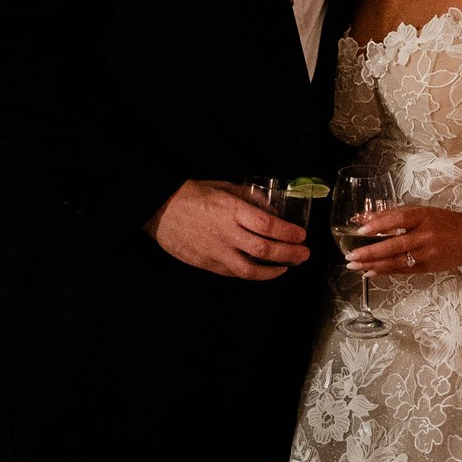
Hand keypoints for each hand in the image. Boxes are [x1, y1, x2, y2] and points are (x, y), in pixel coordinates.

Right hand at [146, 179, 309, 280]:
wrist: (157, 210)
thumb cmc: (190, 194)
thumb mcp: (223, 186)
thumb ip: (249, 198)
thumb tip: (273, 211)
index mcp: (230, 210)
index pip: (267, 225)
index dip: (288, 233)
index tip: (302, 234)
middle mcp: (225, 233)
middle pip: (265, 249)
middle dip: (290, 253)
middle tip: (304, 253)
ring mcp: (215, 252)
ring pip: (250, 269)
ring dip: (274, 271)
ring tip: (288, 267)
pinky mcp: (206, 264)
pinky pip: (234, 274)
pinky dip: (253, 274)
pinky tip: (264, 271)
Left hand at [344, 204, 461, 276]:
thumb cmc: (443, 222)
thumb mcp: (421, 212)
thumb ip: (395, 215)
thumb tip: (365, 218)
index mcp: (423, 216)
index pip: (399, 219)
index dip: (380, 224)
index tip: (361, 229)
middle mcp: (425, 235)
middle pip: (394, 245)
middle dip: (370, 252)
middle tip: (351, 256)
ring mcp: (427, 253)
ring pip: (396, 261)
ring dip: (373, 264)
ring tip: (355, 266)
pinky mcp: (428, 267)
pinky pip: (403, 270)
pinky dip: (385, 271)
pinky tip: (370, 272)